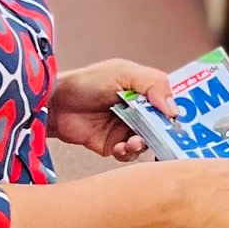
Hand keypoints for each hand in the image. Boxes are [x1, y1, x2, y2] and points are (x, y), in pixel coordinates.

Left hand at [48, 58, 178, 159]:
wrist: (55, 104)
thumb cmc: (86, 82)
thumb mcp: (122, 73)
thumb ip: (151, 84)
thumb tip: (173, 108)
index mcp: (144, 91)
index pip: (168, 103)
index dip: (172, 112)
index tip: (172, 119)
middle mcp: (139, 111)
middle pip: (161, 126)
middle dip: (161, 133)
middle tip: (159, 136)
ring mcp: (127, 129)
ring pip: (148, 142)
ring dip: (144, 143)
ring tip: (134, 141)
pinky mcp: (114, 145)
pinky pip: (129, 155)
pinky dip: (129, 153)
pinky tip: (121, 147)